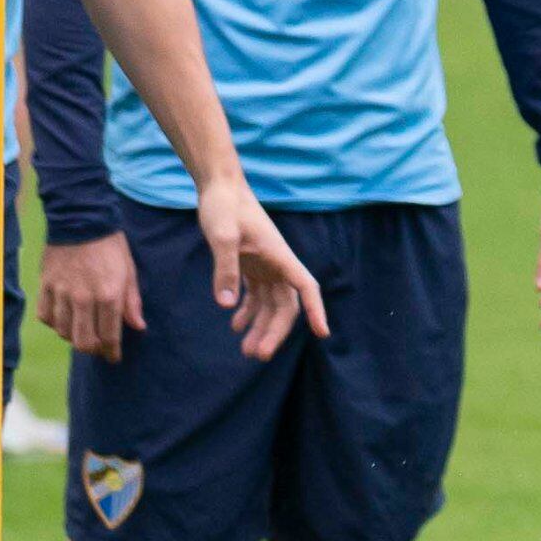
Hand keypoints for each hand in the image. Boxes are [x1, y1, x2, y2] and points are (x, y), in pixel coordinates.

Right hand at [39, 232, 143, 361]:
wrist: (80, 218)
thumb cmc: (110, 245)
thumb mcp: (129, 271)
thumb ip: (132, 302)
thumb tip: (137, 327)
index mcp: (108, 295)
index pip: (109, 336)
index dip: (112, 352)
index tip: (114, 357)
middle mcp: (84, 298)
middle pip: (84, 342)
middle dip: (93, 350)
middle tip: (98, 346)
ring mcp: (62, 292)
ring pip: (63, 332)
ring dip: (74, 337)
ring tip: (82, 330)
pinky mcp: (45, 284)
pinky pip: (46, 316)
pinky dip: (54, 323)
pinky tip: (63, 318)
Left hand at [194, 185, 325, 361]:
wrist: (219, 186)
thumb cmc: (223, 205)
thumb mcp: (222, 236)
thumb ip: (225, 270)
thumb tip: (227, 306)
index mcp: (279, 256)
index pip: (306, 287)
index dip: (316, 310)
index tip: (321, 333)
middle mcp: (277, 264)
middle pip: (286, 305)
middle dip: (275, 332)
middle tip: (257, 355)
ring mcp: (265, 265)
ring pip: (271, 304)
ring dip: (261, 327)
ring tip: (245, 350)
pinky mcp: (251, 264)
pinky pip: (256, 295)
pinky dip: (248, 312)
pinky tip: (235, 325)